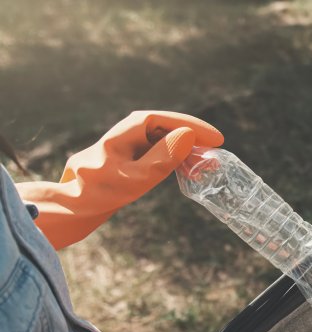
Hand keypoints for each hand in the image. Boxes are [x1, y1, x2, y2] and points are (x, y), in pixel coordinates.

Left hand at [16, 111, 222, 248]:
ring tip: (207, 162)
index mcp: (126, 132)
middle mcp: (126, 134)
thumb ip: (162, 156)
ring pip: (163, 141)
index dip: (192, 126)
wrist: (73, 209)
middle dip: (193, 137)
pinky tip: (188, 170)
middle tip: (216, 150)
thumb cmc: (100, 194)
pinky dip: (174, 159)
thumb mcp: (135, 178)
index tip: (216, 138)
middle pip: (166, 128)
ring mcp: (126, 146)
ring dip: (186, 149)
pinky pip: (156, 152)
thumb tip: (187, 136)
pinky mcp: (127, 160)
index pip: (165, 120)